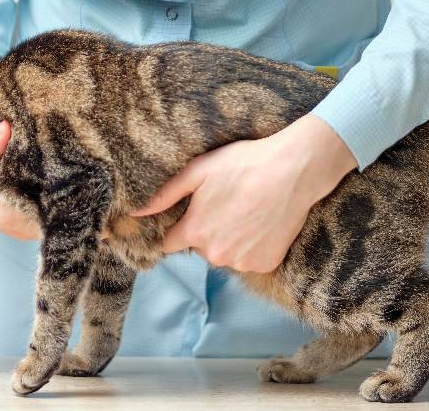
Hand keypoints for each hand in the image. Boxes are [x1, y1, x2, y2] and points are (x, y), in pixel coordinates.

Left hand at [133, 114, 356, 272]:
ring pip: (225, 255)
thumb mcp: (198, 171)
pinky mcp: (265, 265)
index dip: (177, 228)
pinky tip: (261, 223)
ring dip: (229, 240)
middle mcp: (215, 254)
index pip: (169, 244)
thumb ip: (163, 196)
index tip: (189, 216)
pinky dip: (253, 247)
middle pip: (199, 248)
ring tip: (246, 212)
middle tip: (226, 205)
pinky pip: (249, 259)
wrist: (294, 170)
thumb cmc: (244, 164)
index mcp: (194, 232)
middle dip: (206, 232)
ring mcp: (242, 262)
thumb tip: (134, 214)